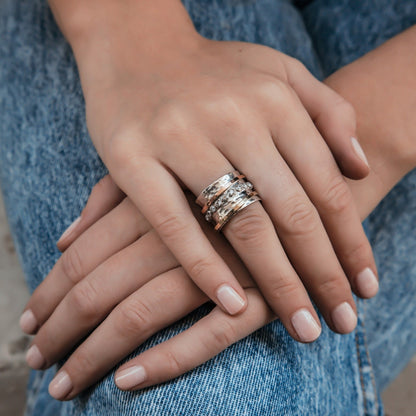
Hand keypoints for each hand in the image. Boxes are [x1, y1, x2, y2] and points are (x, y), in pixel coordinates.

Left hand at [22, 175, 274, 399]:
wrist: (315, 178)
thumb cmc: (235, 172)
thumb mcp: (170, 167)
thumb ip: (114, 195)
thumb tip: (65, 236)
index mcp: (156, 195)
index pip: (83, 254)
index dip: (49, 292)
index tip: (30, 321)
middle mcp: (181, 229)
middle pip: (99, 286)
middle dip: (60, 329)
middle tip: (36, 360)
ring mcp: (220, 264)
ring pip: (140, 312)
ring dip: (95, 353)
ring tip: (64, 385)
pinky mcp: (259, 294)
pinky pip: (205, 336)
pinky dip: (165, 361)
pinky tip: (127, 381)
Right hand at [73, 19, 375, 331]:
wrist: (135, 47)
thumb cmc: (212, 70)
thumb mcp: (277, 73)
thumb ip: (326, 113)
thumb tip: (359, 168)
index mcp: (275, 100)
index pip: (328, 187)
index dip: (352, 243)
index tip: (365, 287)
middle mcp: (233, 117)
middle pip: (293, 213)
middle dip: (324, 275)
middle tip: (342, 323)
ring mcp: (180, 137)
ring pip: (243, 223)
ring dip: (278, 283)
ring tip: (302, 327)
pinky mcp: (132, 158)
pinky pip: (174, 224)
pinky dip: (205, 267)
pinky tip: (233, 305)